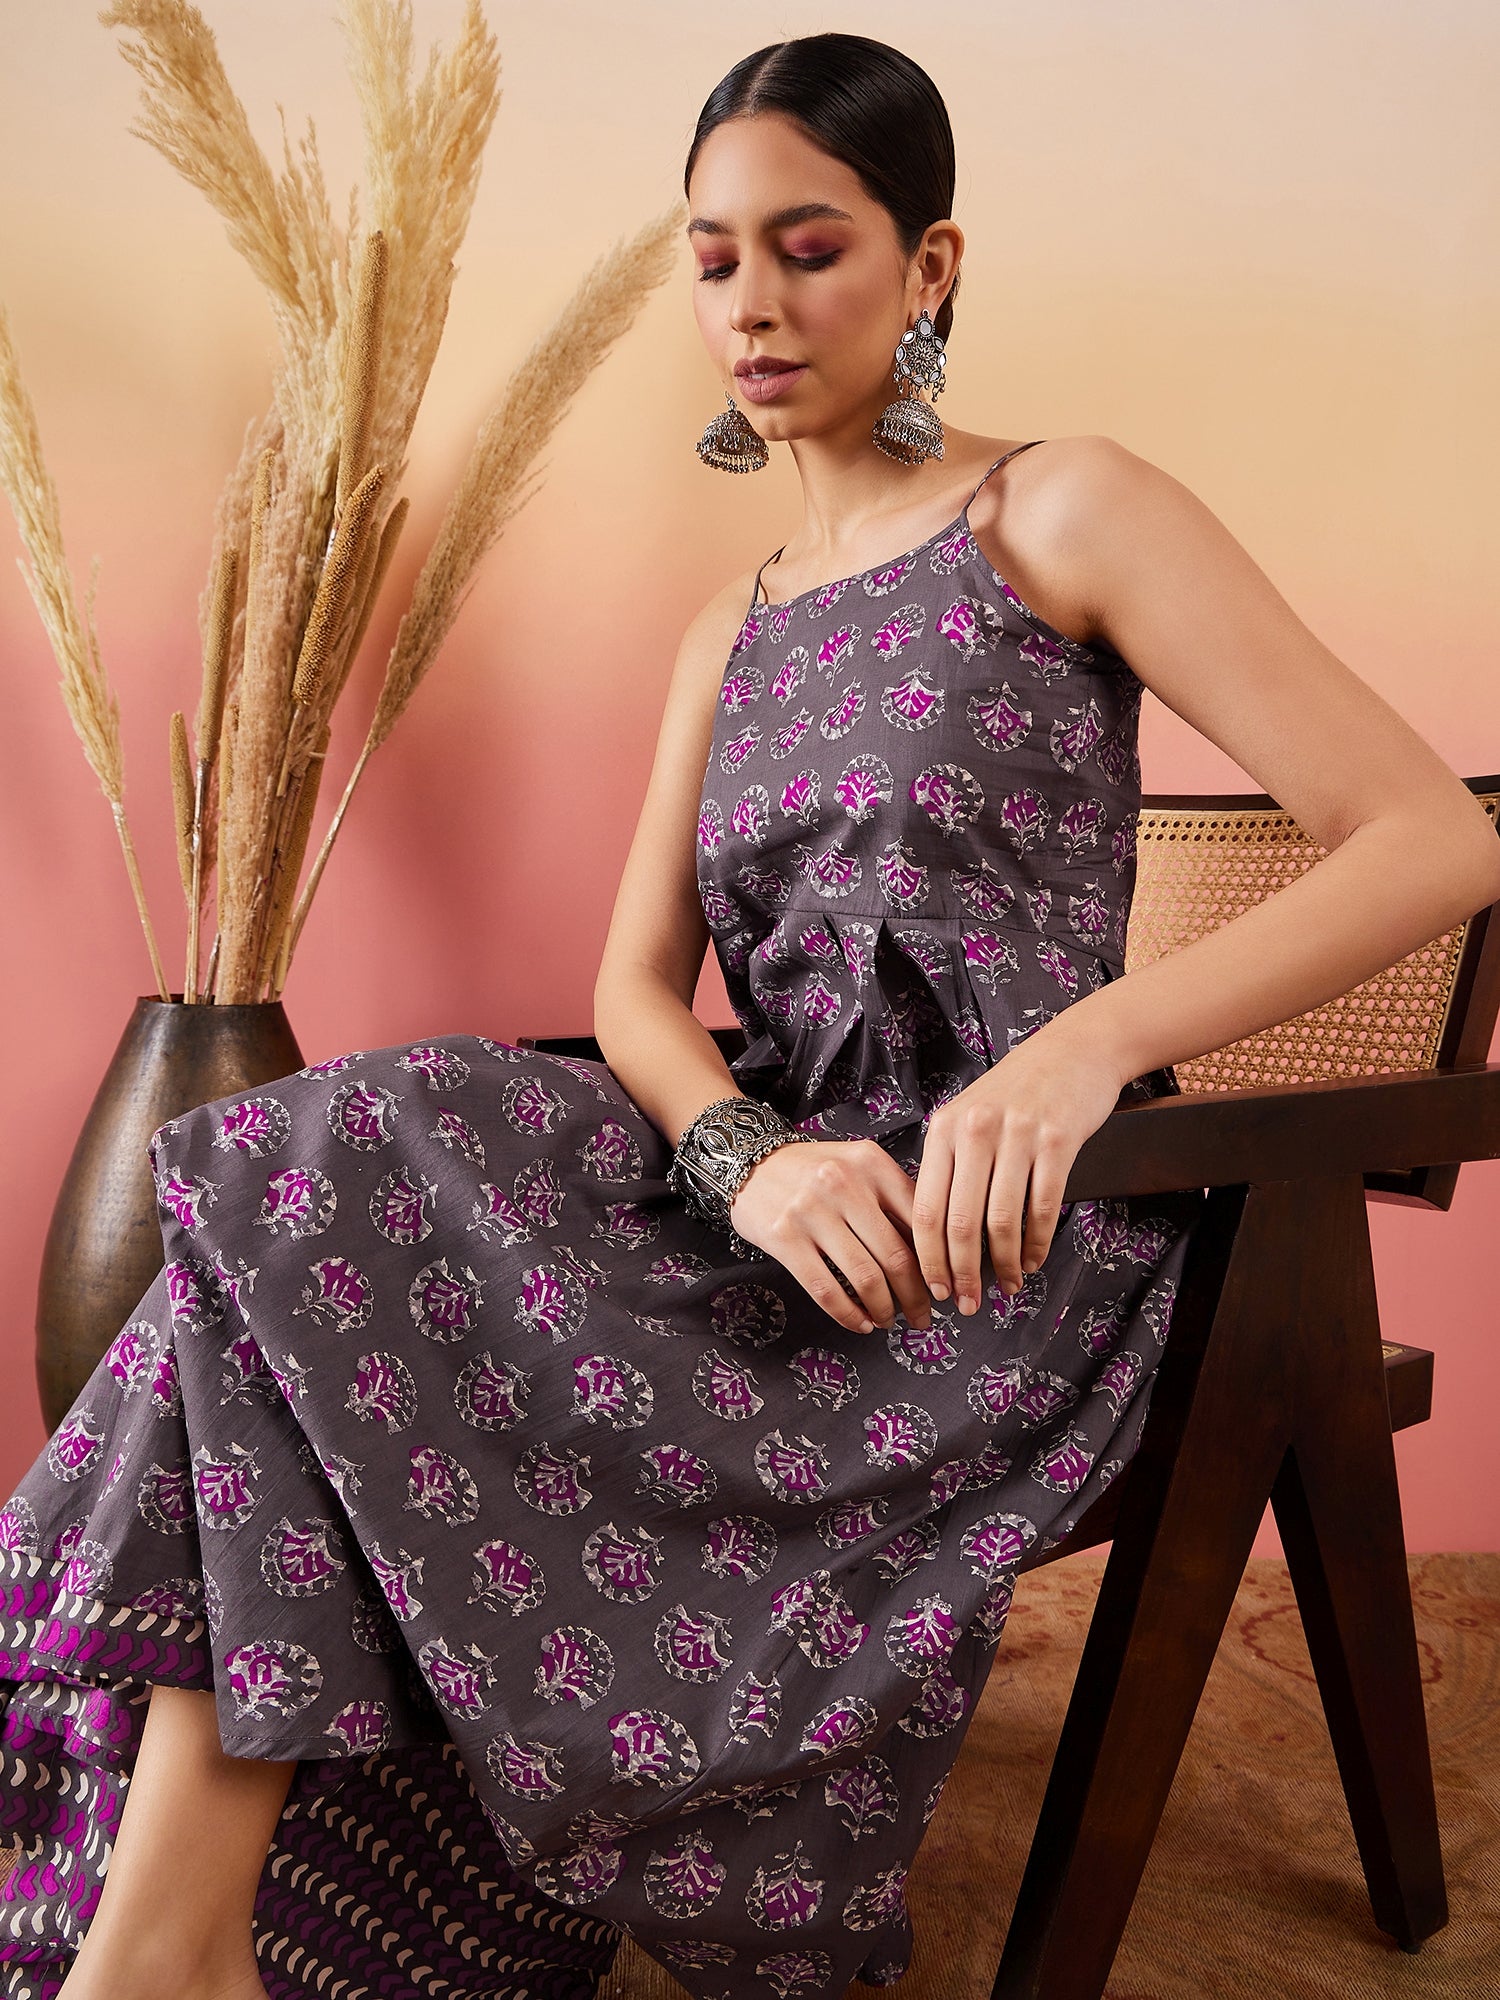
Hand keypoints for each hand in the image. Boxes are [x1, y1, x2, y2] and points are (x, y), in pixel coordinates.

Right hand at [727, 1136, 935, 1335]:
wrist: (749, 1161)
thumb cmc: (813, 1170)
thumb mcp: (858, 1166)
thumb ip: (893, 1197)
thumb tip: (934, 1250)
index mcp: (871, 1163)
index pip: (920, 1220)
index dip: (938, 1262)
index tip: (945, 1286)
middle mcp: (844, 1184)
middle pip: (896, 1256)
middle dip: (916, 1297)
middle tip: (923, 1316)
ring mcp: (812, 1211)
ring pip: (864, 1277)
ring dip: (883, 1309)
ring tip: (888, 1320)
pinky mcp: (784, 1237)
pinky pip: (825, 1289)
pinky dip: (848, 1315)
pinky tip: (859, 1322)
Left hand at [912, 1022, 1127, 1315]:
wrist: (1074, 1050)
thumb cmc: (1017, 1092)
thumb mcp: (968, 1118)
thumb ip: (950, 1167)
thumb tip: (934, 1237)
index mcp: (943, 1129)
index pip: (925, 1208)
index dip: (928, 1257)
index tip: (934, 1288)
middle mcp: (975, 1130)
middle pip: (960, 1223)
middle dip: (962, 1273)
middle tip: (967, 1303)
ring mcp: (1017, 1134)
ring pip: (1002, 1221)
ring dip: (1004, 1264)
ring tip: (1007, 1286)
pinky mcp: (1058, 1140)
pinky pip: (1043, 1207)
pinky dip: (1037, 1243)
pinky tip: (1033, 1261)